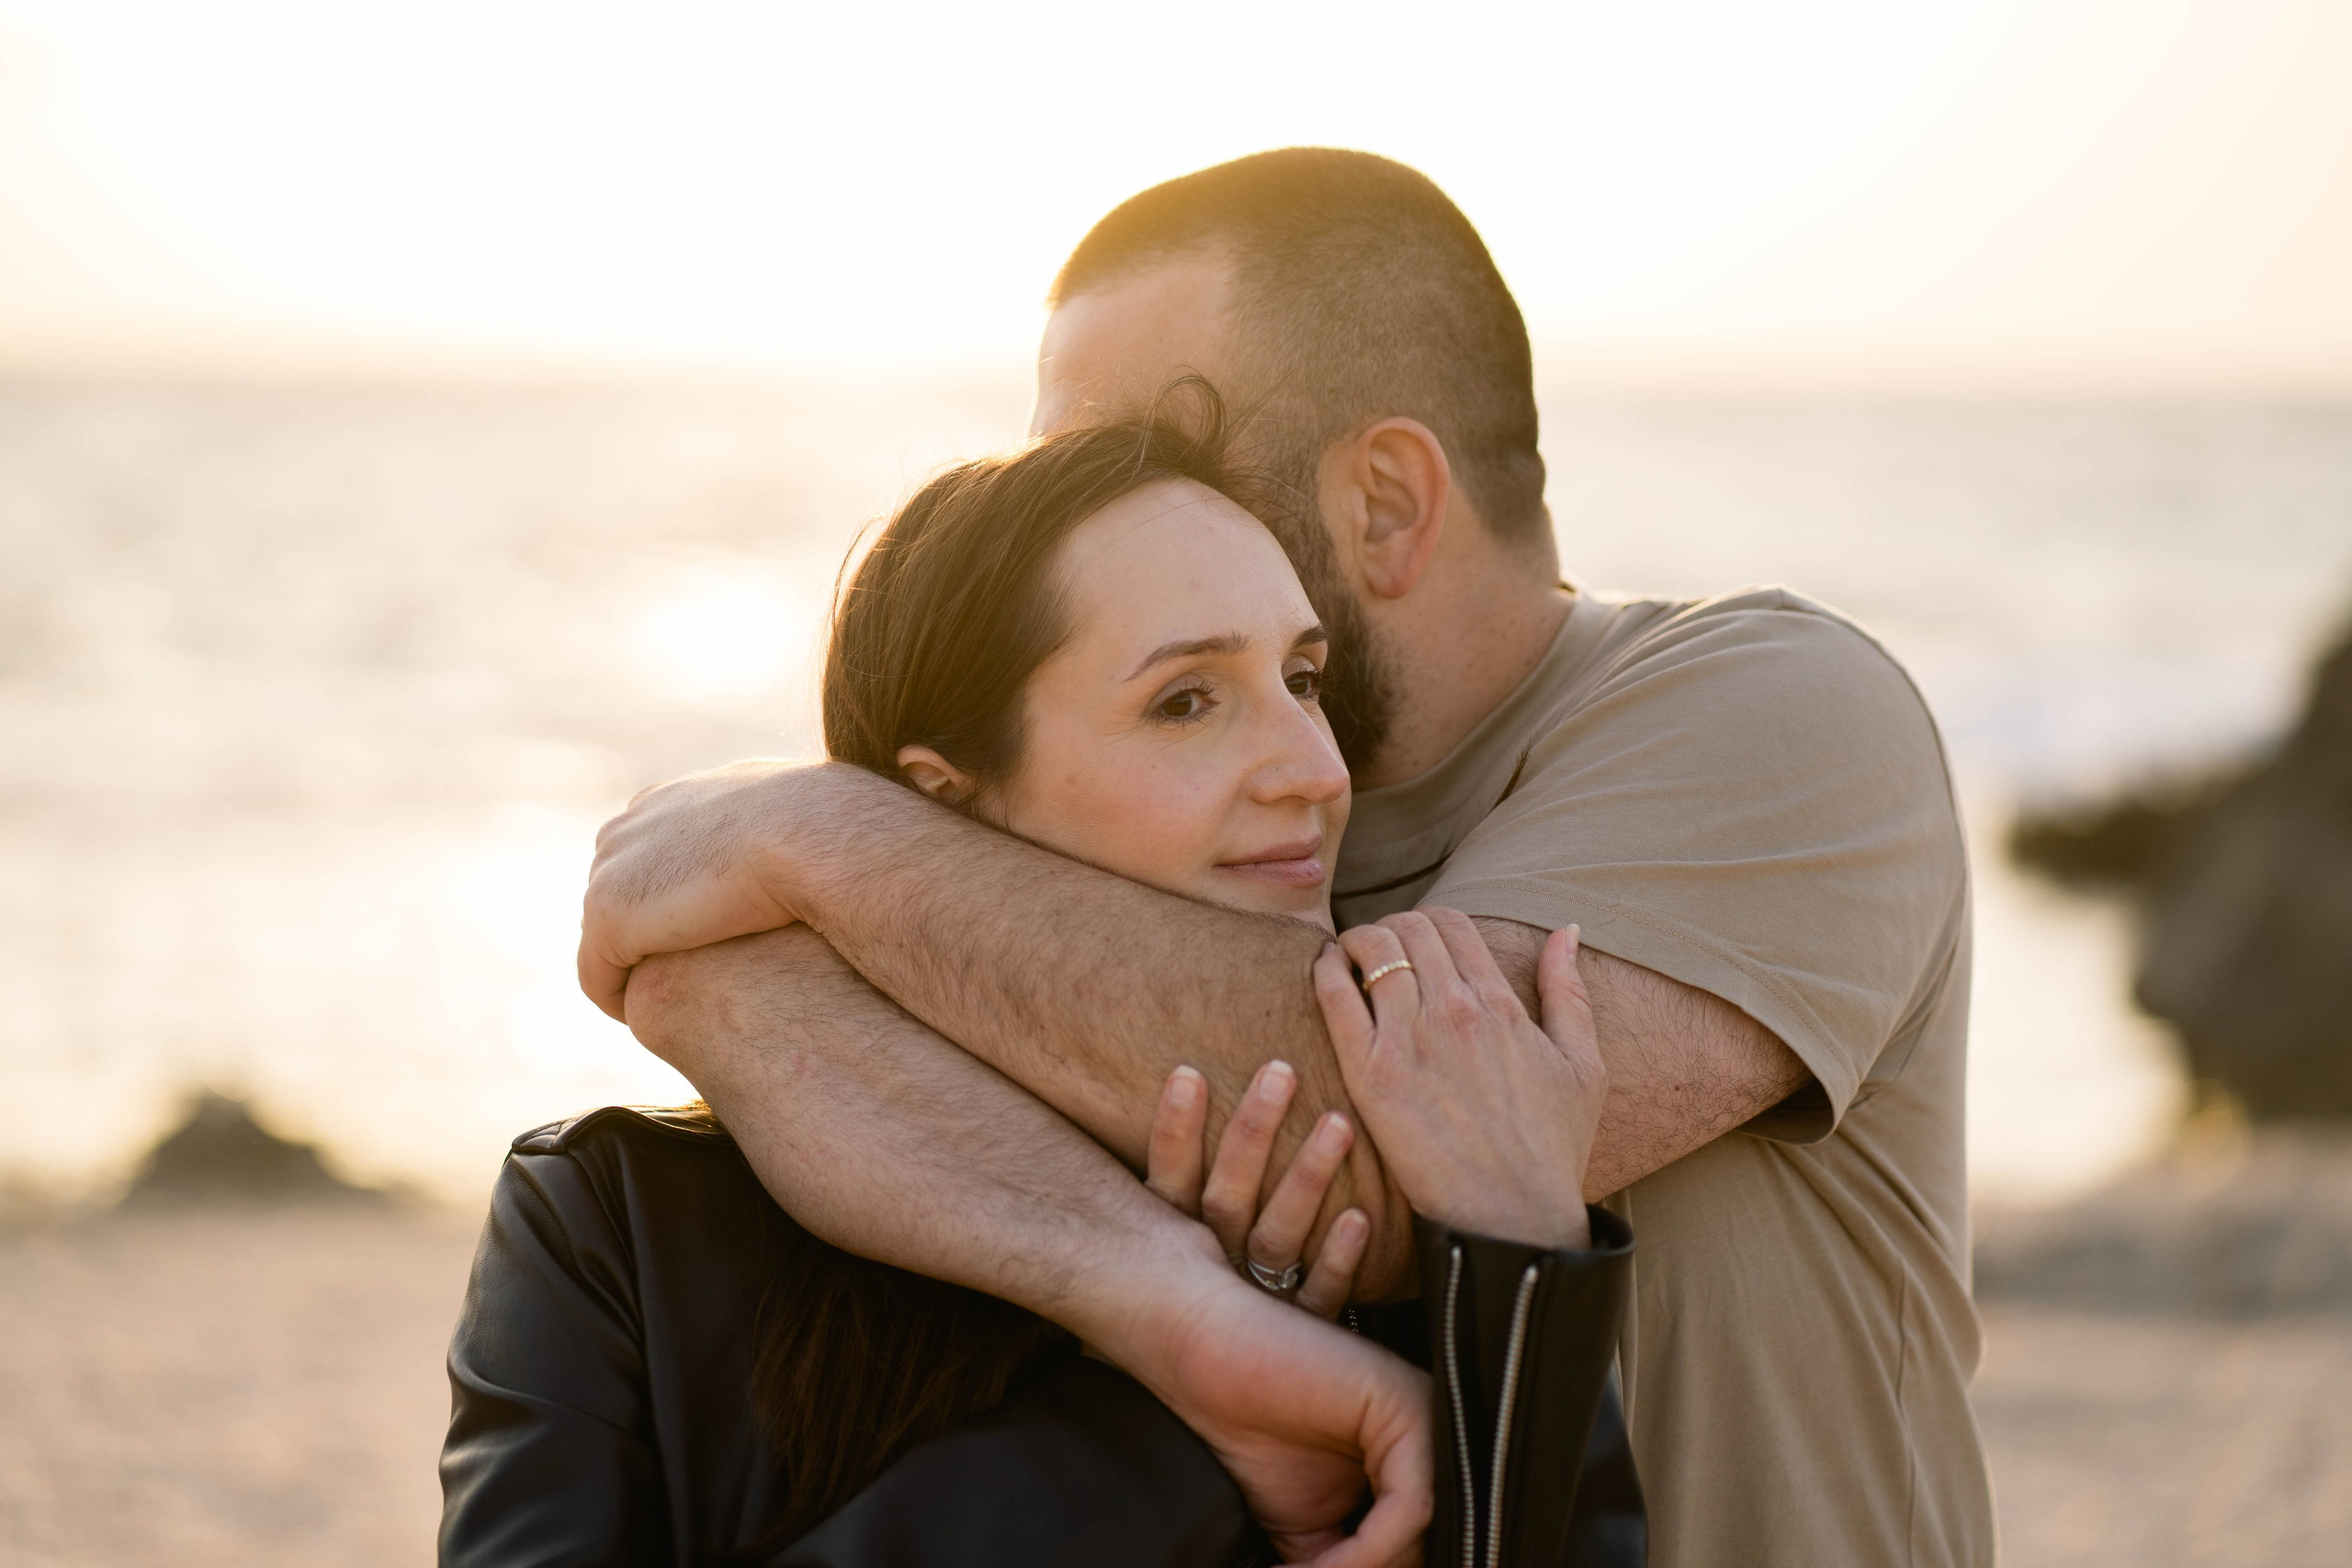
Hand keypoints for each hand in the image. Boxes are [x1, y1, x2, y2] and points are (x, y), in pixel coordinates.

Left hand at [578, 759, 812, 1020]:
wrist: (814, 835)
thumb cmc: (831, 830)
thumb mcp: (803, 818)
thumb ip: (780, 830)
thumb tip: (807, 841)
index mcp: (671, 798)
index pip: (651, 856)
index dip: (673, 903)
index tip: (705, 943)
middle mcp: (631, 824)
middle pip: (620, 894)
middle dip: (645, 936)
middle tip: (688, 984)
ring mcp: (612, 870)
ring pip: (606, 938)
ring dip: (635, 972)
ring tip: (675, 1010)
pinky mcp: (609, 919)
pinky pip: (599, 978)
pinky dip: (621, 1002)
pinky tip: (658, 1025)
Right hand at [1101, 1238, 1430, 1566]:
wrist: (1203, 1354)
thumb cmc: (1248, 1432)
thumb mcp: (1310, 1534)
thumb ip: (1345, 1565)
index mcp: (1412, 1469)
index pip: (1415, 1550)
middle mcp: (1430, 1445)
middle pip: (1428, 1545)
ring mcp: (1424, 1422)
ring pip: (1423, 1534)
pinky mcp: (1408, 1406)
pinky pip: (1411, 1505)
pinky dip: (1367, 1551)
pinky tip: (1324, 1566)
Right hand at [1145, 1062, 1369, 1318]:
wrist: (1231, 1382)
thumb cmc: (1209, 1288)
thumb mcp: (1185, 1236)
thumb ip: (1190, 1182)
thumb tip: (1176, 1084)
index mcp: (1177, 1243)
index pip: (1170, 1181)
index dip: (1175, 1132)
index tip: (1187, 1074)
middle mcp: (1213, 1269)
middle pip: (1227, 1197)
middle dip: (1252, 1132)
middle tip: (1280, 1071)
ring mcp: (1257, 1302)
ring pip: (1277, 1239)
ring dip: (1306, 1179)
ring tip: (1339, 1124)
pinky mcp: (1298, 1331)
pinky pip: (1320, 1296)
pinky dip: (1337, 1260)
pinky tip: (1360, 1219)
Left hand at [1312, 909, 1605, 1250]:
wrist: (1511, 1217)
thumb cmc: (1550, 1149)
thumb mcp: (1584, 1065)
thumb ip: (1569, 991)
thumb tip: (1565, 930)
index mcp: (1501, 1004)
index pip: (1452, 923)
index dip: (1428, 922)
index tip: (1416, 942)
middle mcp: (1455, 1010)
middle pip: (1408, 927)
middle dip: (1391, 927)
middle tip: (1378, 950)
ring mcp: (1410, 1039)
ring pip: (1371, 947)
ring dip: (1355, 941)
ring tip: (1346, 957)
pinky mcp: (1370, 1074)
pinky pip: (1334, 994)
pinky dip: (1325, 969)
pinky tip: (1325, 974)